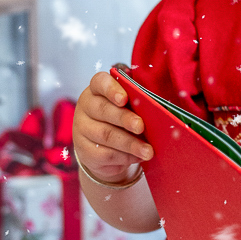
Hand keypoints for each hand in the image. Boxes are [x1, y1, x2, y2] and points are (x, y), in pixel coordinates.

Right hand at [74, 71, 152, 186]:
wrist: (104, 149)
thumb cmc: (122, 120)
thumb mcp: (130, 108)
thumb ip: (139, 104)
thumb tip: (159, 110)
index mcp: (97, 90)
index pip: (100, 82)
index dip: (111, 89)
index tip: (124, 99)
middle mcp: (86, 106)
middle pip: (103, 109)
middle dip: (124, 118)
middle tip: (140, 126)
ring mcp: (82, 129)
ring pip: (105, 135)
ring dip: (130, 143)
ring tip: (148, 151)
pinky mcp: (84, 151)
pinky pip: (105, 154)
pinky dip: (124, 157)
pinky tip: (138, 157)